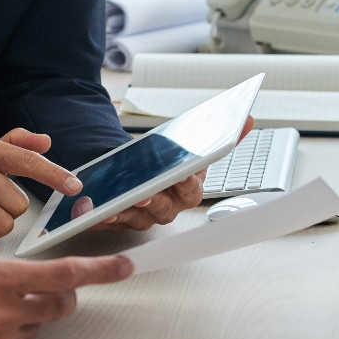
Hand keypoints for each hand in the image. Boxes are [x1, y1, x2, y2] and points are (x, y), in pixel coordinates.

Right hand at [0, 253, 133, 338]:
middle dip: (66, 296)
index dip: (102, 271)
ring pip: (37, 325)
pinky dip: (4, 334)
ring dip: (28, 315)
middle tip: (52, 289)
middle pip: (62, 304)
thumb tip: (22, 276)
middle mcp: (5, 311)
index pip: (65, 274)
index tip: (125, 266)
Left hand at [84, 116, 254, 231]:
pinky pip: (113, 220)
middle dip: (154, 200)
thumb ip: (225, 135)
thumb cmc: (169, 160)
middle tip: (144, 193)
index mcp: (189, 191)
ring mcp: (147, 216)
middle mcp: (171, 208)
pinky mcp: (123, 219)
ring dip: (125, 210)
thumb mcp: (193, 145)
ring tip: (114, 201)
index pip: (192, 190)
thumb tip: (248, 118)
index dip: (187, 184)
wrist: (144, 172)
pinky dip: (102, 216)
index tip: (183, 174)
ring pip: (137, 216)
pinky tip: (91, 206)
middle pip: (164, 207)